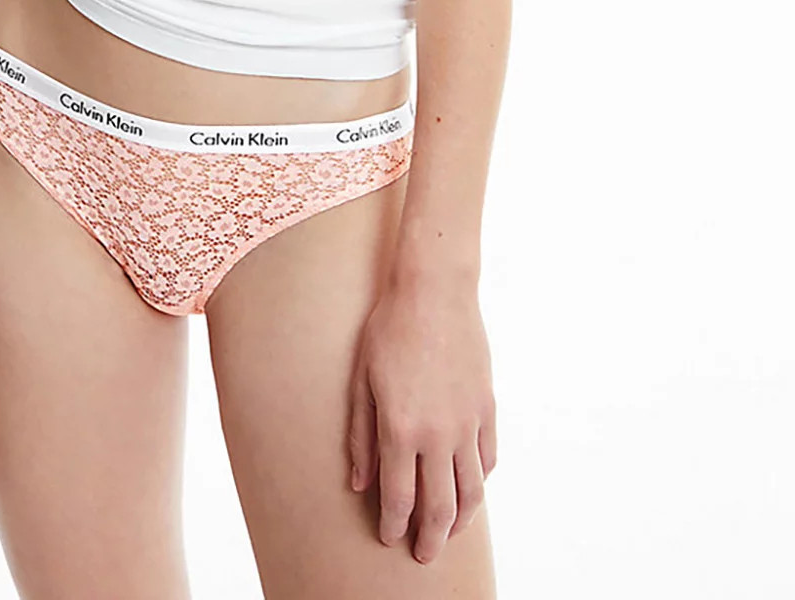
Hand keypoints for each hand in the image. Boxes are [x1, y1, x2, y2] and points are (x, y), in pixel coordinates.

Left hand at [347, 274, 495, 562]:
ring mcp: (468, 423)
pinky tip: (469, 489)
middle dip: (430, 538)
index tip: (389, 538)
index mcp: (400, 428)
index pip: (399, 497)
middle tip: (423, 555)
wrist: (433, 292)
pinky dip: (479, 482)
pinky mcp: (487, 409)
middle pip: (439, 506)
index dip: (394, 524)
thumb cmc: (388, 330)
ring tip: (449, 533)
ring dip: (460, 520)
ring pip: (471, 491)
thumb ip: (360, 436)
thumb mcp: (361, 380)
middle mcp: (438, 434)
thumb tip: (359, 484)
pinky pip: (488, 459)